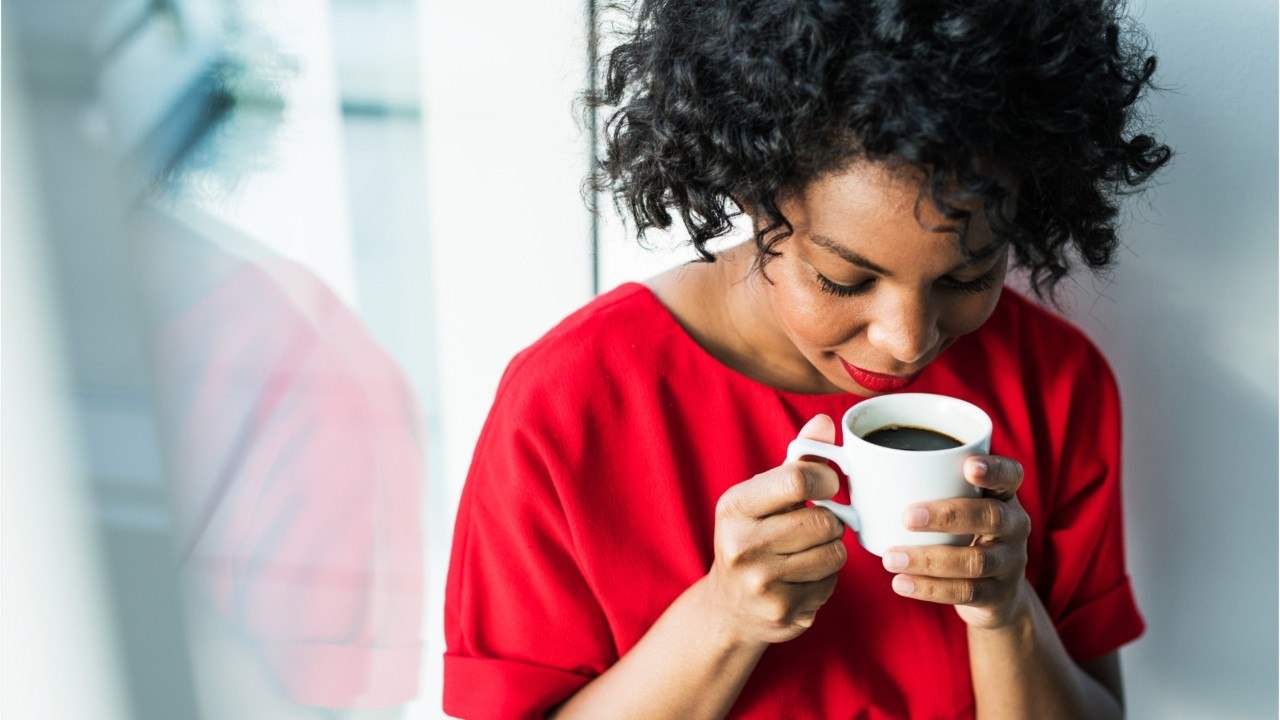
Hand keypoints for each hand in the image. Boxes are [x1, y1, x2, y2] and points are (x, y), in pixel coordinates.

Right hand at [704, 415, 847, 644]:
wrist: (728, 608)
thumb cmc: (751, 538)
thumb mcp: (762, 496)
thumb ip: (796, 460)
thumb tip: (826, 422)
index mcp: (735, 507)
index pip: (796, 480)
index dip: (824, 480)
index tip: (827, 486)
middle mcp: (742, 546)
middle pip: (824, 521)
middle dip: (830, 521)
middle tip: (816, 525)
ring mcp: (762, 585)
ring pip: (835, 554)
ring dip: (831, 550)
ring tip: (808, 551)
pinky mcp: (784, 614)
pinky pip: (831, 584)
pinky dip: (825, 579)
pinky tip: (801, 578)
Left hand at [880, 455, 1031, 629]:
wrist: (996, 592)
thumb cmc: (962, 533)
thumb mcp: (959, 505)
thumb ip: (928, 484)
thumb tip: (852, 458)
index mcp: (1003, 496)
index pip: (1010, 475)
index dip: (994, 469)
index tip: (968, 465)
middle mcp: (1014, 526)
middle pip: (991, 517)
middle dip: (948, 515)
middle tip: (907, 517)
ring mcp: (1009, 563)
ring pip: (975, 560)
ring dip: (928, 559)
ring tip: (890, 558)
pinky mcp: (997, 596)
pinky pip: (965, 592)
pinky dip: (929, 588)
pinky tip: (900, 582)